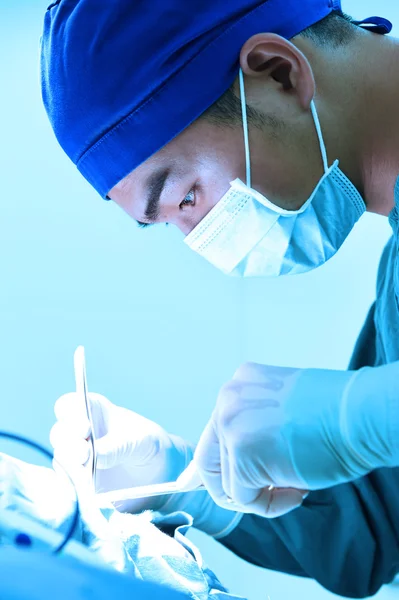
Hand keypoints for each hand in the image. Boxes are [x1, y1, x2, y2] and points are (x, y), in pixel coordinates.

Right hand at [50, 392, 190, 512]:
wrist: (158, 474)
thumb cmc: (147, 444)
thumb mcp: (138, 440)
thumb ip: (116, 445)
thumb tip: (94, 456)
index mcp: (93, 411)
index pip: (68, 406)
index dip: (70, 414)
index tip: (85, 429)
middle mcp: (78, 434)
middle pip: (60, 433)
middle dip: (69, 444)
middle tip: (85, 455)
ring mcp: (76, 458)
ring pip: (61, 459)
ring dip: (71, 466)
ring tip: (88, 474)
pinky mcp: (79, 482)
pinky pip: (68, 484)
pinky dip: (74, 486)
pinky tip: (87, 489)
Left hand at [186, 362, 395, 517]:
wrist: (360, 414)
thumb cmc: (337, 414)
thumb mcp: (284, 410)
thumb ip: (258, 426)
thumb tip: (245, 460)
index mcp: (240, 383)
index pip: (218, 432)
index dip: (233, 462)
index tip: (250, 478)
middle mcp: (228, 400)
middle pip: (208, 459)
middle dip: (232, 486)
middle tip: (260, 495)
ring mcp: (231, 425)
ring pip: (229, 483)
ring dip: (261, 495)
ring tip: (296, 485)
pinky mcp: (242, 454)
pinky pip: (244, 498)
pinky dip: (270, 506)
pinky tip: (300, 490)